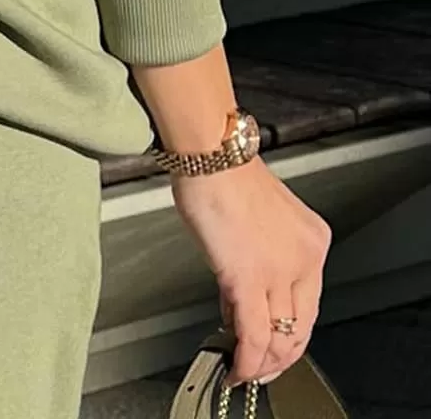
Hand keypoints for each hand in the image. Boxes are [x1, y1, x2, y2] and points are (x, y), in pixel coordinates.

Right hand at [173, 157, 330, 385]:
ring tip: (242, 369)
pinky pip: (253, 334)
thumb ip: (259, 262)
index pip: (308, 306)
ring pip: (278, 336)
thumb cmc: (225, 173)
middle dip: (277, 358)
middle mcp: (304, 257)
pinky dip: (246, 360)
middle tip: (258, 371)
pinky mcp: (249, 277)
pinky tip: (237, 369)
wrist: (211, 152)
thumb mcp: (258, 221)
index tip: (272, 349)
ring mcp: (280, 269)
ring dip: (260, 362)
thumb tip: (240, 303)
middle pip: (298, 327)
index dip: (288, 335)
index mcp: (312, 241)